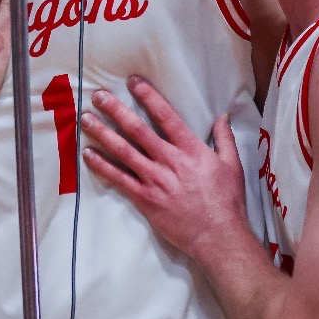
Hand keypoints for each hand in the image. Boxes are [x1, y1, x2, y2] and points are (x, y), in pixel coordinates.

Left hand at [82, 76, 251, 263]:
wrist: (217, 236)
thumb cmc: (227, 201)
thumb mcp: (232, 166)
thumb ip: (225, 139)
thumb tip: (222, 117)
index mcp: (191, 150)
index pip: (166, 116)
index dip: (148, 97)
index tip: (133, 82)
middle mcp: (170, 161)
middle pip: (138, 130)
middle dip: (116, 111)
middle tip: (99, 96)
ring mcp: (155, 180)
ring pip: (123, 151)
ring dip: (103, 134)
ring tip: (86, 120)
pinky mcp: (145, 199)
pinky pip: (119, 179)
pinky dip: (102, 166)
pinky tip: (88, 155)